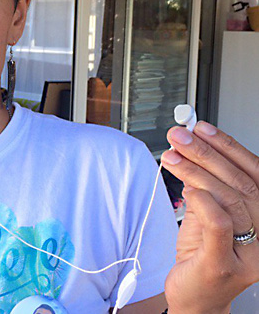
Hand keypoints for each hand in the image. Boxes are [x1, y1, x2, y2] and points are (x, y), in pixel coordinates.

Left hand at [161, 123, 258, 313]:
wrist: (195, 299)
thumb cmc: (202, 255)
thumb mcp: (205, 215)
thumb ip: (204, 187)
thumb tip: (189, 150)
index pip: (253, 174)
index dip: (228, 147)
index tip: (202, 128)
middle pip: (240, 183)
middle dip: (206, 152)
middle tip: (180, 135)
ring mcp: (247, 253)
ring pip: (228, 199)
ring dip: (195, 170)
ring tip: (172, 154)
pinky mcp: (222, 264)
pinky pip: (218, 224)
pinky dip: (201, 200)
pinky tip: (185, 186)